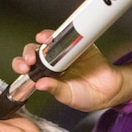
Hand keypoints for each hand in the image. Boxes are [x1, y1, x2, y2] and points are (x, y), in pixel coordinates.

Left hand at [11, 30, 131, 111]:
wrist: (109, 90)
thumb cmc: (86, 95)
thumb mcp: (68, 96)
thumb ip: (55, 89)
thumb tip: (40, 84)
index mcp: (45, 75)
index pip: (28, 69)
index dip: (22, 66)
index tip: (24, 69)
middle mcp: (52, 62)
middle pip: (33, 53)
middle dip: (27, 55)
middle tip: (29, 61)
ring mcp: (64, 51)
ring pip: (47, 42)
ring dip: (41, 41)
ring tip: (41, 43)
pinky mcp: (77, 43)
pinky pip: (65, 36)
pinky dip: (57, 34)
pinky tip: (52, 37)